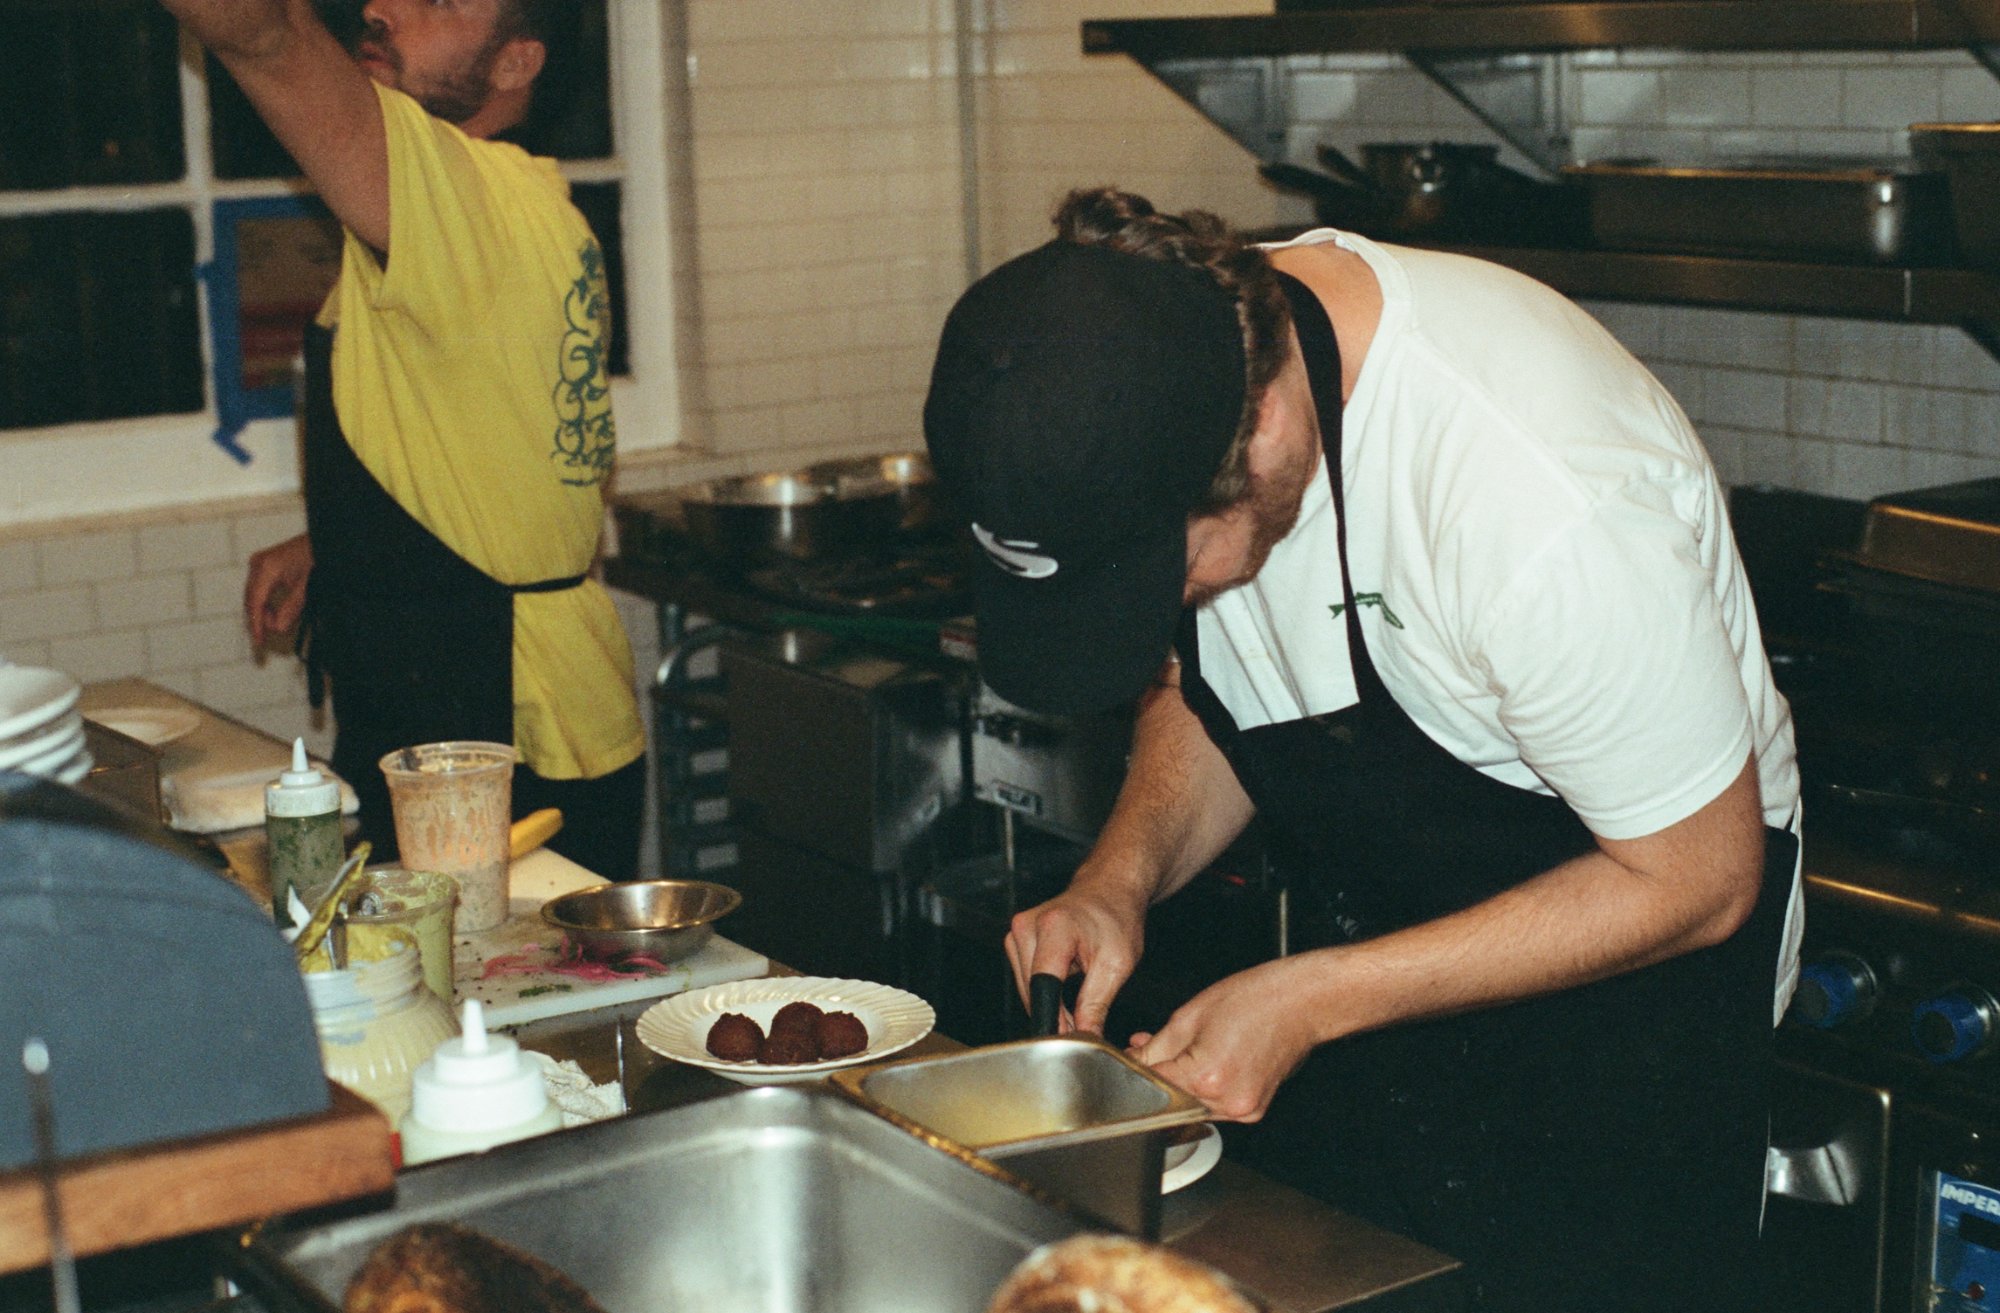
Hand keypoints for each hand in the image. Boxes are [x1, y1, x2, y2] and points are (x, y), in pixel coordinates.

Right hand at [244, 533, 312, 651]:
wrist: (324, 539)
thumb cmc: (317, 556)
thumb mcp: (307, 585)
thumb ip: (292, 608)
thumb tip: (277, 628)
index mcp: (266, 568)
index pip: (255, 603)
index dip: (257, 625)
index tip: (259, 642)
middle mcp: (258, 563)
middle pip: (251, 600)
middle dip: (261, 619)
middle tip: (273, 635)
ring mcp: (260, 562)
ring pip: (255, 596)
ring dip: (266, 611)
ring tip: (281, 621)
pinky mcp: (265, 564)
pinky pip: (260, 589)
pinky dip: (268, 602)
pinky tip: (279, 611)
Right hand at [1003, 882, 1147, 1035]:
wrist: (1108, 890)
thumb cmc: (1116, 918)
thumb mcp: (1117, 964)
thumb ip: (1097, 1003)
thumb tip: (1086, 1037)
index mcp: (1056, 927)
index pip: (1044, 985)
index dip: (1054, 1019)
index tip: (1067, 1040)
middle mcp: (1028, 926)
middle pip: (1032, 990)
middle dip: (1055, 1017)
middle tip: (1083, 1030)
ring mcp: (1017, 931)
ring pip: (1025, 989)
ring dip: (1048, 1007)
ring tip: (1077, 1010)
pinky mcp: (1015, 938)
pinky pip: (1024, 979)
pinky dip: (1043, 993)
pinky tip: (1063, 994)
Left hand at [1128, 956, 1324, 1122]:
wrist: (1301, 1003)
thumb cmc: (1255, 1000)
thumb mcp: (1190, 1016)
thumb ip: (1156, 1047)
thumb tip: (1135, 1061)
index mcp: (1207, 1076)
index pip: (1153, 1085)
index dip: (1137, 1069)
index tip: (1132, 1060)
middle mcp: (1227, 1100)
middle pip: (1173, 1100)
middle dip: (1160, 1076)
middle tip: (1156, 1051)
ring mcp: (1243, 1110)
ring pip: (1193, 1106)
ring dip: (1182, 1084)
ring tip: (1189, 1052)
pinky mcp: (1253, 1111)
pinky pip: (1216, 1107)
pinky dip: (1206, 1089)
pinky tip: (1209, 1063)